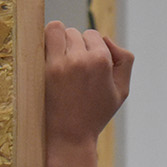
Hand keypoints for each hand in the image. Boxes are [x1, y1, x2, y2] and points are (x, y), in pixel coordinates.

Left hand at [44, 21, 134, 157]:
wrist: (69, 136)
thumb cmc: (95, 114)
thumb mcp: (122, 91)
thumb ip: (124, 60)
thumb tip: (106, 39)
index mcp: (102, 61)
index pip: (94, 35)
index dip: (92, 48)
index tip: (89, 66)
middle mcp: (81, 59)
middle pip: (75, 33)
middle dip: (75, 45)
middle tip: (74, 68)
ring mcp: (59, 63)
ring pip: (58, 30)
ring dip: (59, 41)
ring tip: (60, 60)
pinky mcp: (42, 69)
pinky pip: (42, 39)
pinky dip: (44, 41)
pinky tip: (47, 54)